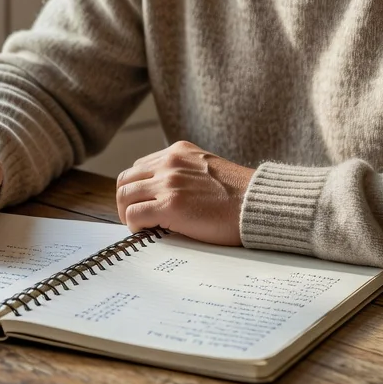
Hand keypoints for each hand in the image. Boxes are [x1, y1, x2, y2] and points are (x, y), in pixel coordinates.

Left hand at [115, 140, 255, 244]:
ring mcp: (169, 183)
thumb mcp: (208, 169)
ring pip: (124, 196)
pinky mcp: (170, 205)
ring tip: (141, 226)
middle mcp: (170, 162)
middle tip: (136, 218)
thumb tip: (164, 194)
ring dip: (128, 213)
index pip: (139, 167)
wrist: (258, 204)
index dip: (137, 188)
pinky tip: (148, 232)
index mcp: (179, 151)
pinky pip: (134, 215)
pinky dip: (134, 226)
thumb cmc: (239, 195)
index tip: (143, 203)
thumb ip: (185, 173)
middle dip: (127, 200)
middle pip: (126, 179)